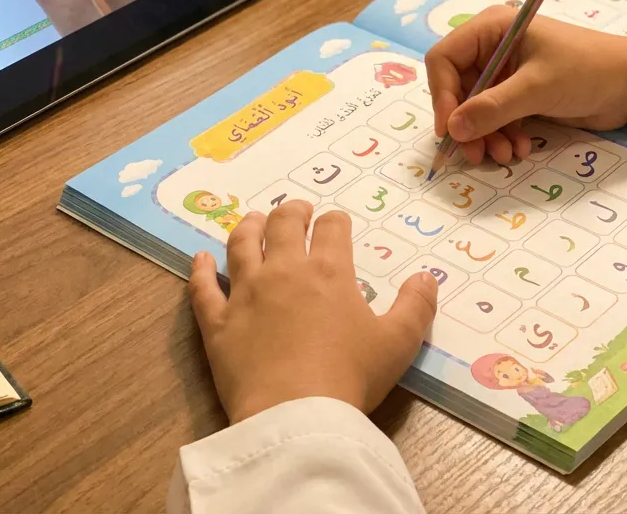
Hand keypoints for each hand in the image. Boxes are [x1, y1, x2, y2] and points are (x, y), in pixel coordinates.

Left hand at [189, 201, 437, 423]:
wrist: (295, 416)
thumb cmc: (350, 378)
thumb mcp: (398, 344)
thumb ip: (416, 307)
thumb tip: (428, 277)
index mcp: (329, 272)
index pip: (332, 230)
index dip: (335, 221)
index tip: (336, 222)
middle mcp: (284, 271)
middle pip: (283, 225)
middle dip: (292, 212)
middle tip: (296, 210)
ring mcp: (245, 294)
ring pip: (241, 246)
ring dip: (248, 227)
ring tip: (253, 219)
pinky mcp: (217, 322)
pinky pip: (202, 288)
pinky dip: (199, 270)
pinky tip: (199, 258)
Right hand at [424, 6, 626, 163]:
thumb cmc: (588, 70)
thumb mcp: (537, 88)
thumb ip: (492, 108)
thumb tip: (453, 130)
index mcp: (491, 29)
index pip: (444, 59)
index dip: (442, 95)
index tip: (450, 129)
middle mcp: (493, 47)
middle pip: (457, 88)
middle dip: (466, 123)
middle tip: (475, 154)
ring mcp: (506, 72)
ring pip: (475, 109)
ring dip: (485, 135)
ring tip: (504, 155)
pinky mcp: (520, 94)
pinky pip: (495, 118)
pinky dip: (502, 136)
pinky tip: (520, 149)